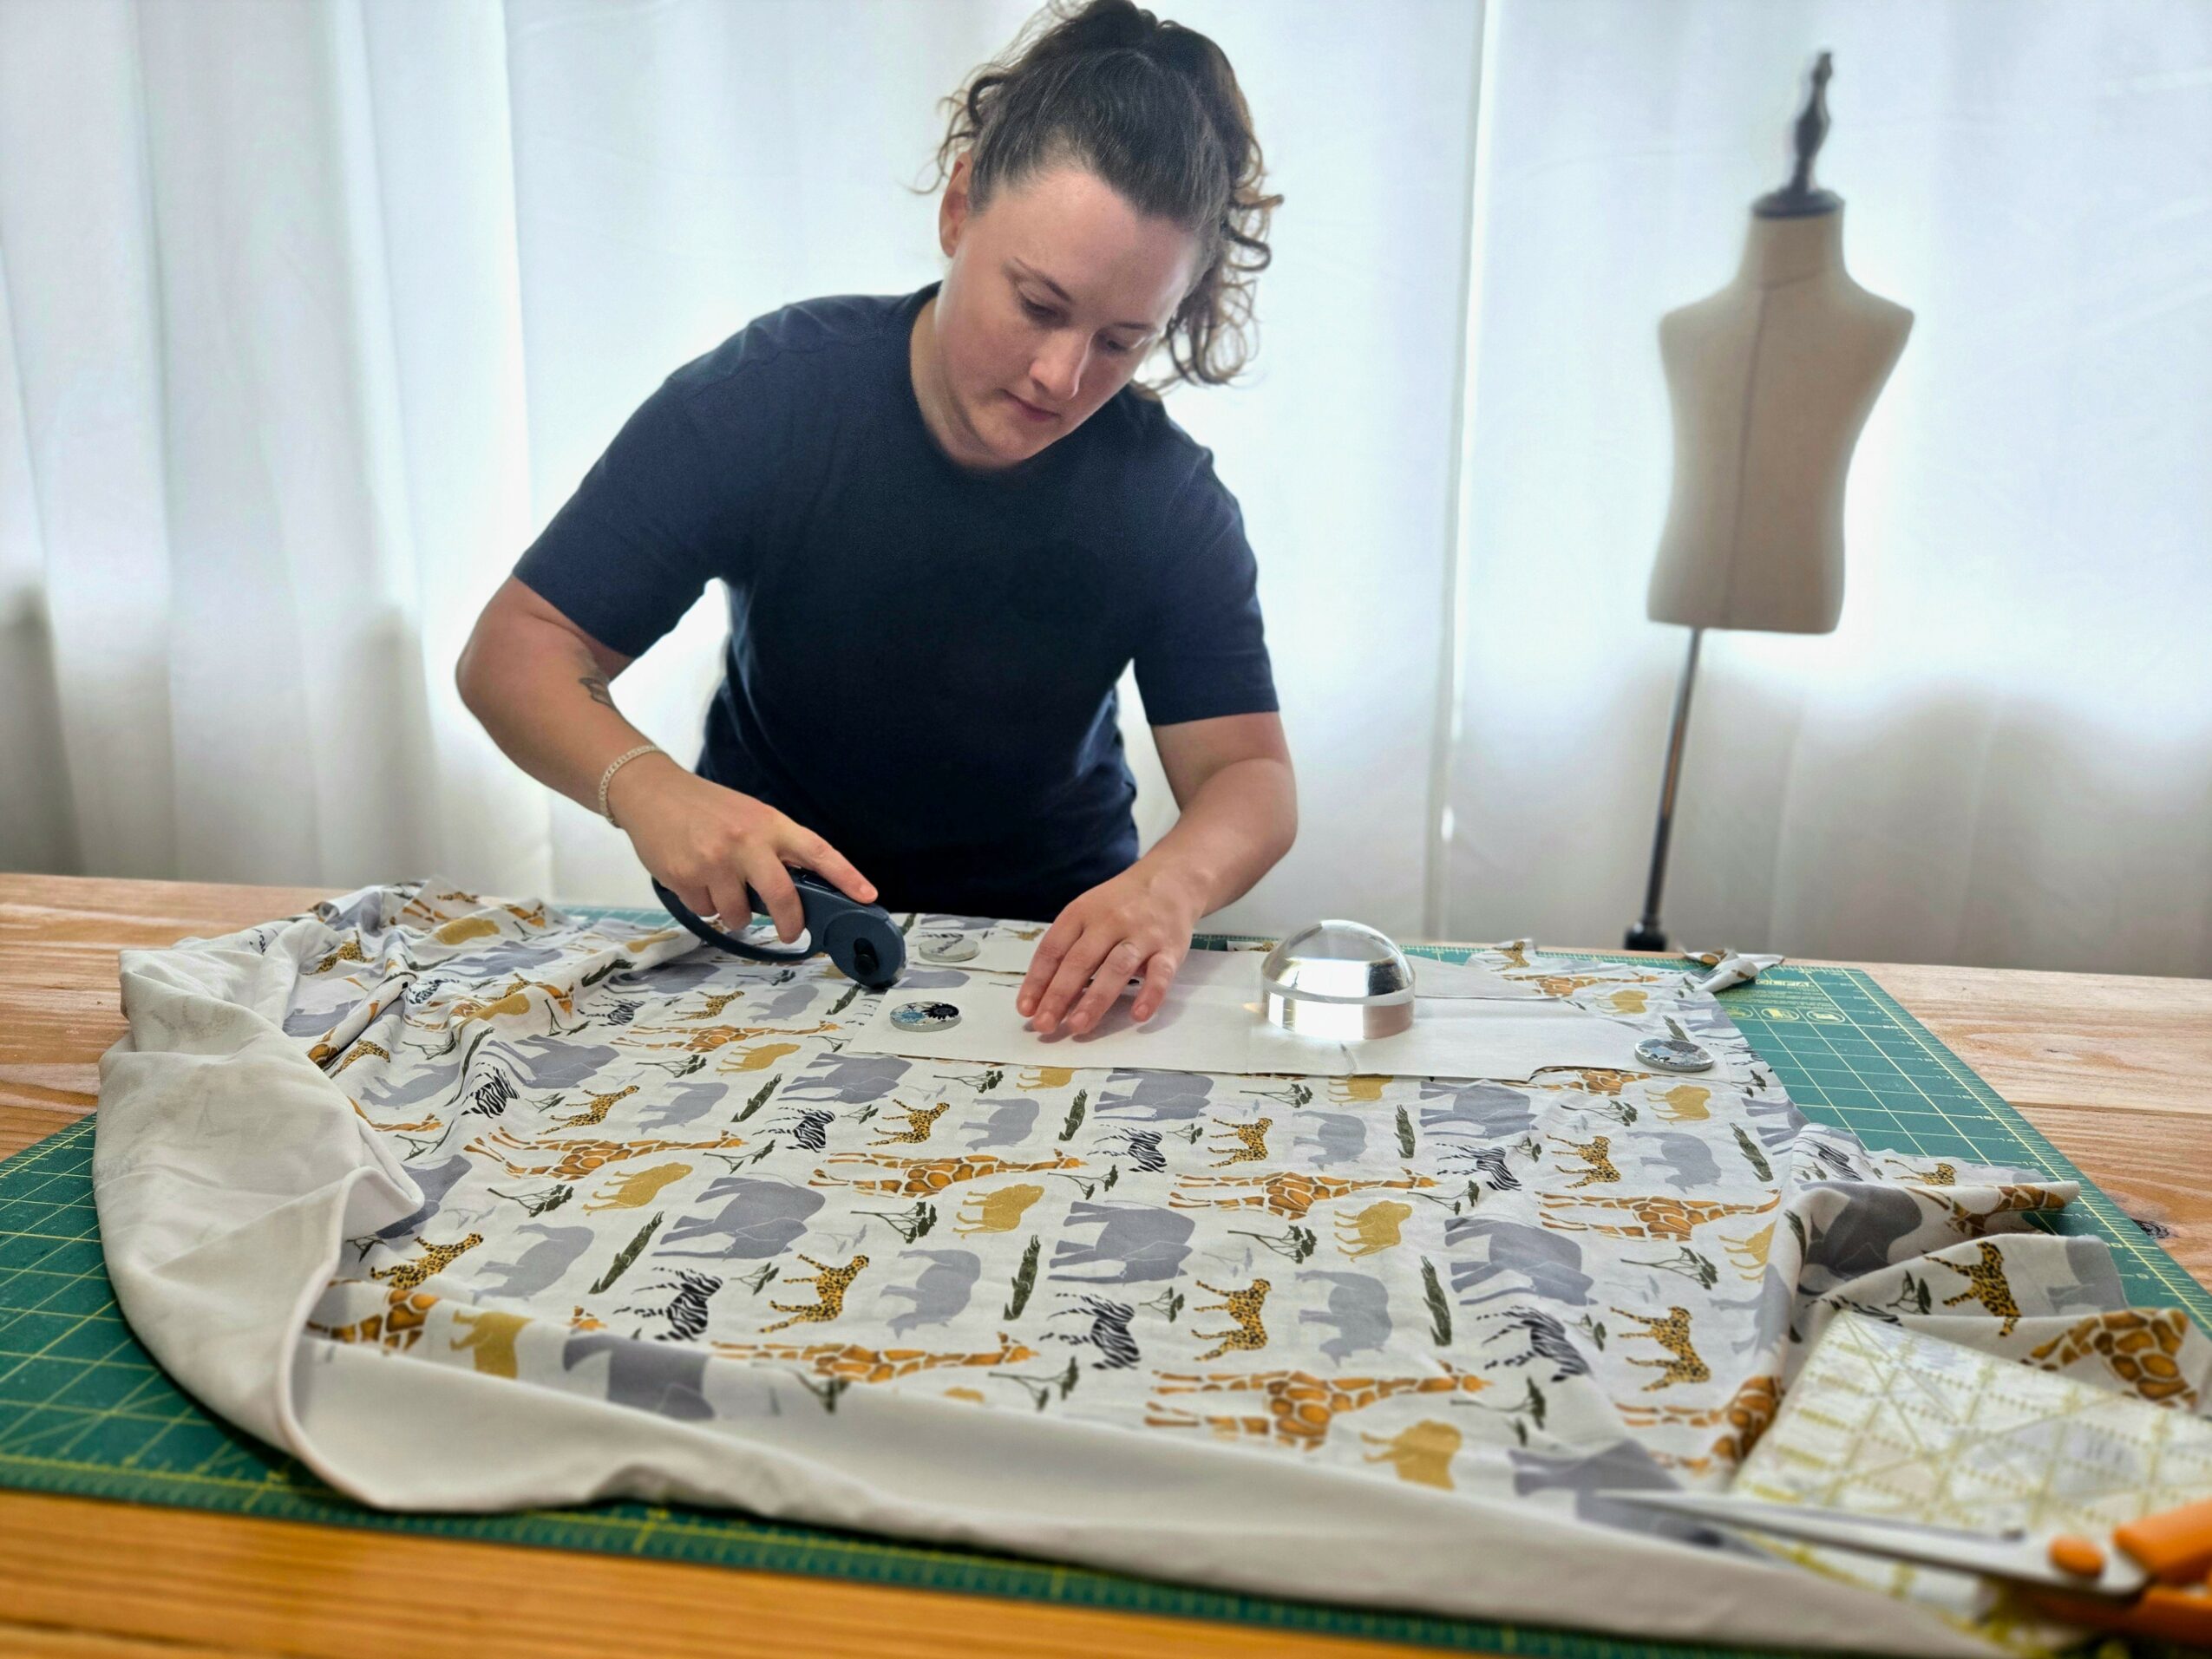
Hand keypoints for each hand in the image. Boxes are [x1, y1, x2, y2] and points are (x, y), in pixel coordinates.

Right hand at [608, 755, 874, 943]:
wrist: (651, 792)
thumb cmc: (706, 808)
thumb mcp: (749, 817)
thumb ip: (773, 849)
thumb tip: (797, 894)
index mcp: (769, 824)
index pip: (817, 851)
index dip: (846, 876)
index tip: (867, 896)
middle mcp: (745, 842)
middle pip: (782, 897)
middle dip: (790, 923)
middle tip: (791, 932)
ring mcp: (714, 861)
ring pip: (738, 914)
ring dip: (733, 912)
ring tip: (721, 885)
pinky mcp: (686, 877)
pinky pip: (706, 911)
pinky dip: (704, 904)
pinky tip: (695, 877)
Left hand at [1016, 861, 1204, 1035]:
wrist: (1172, 879)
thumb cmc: (1121, 904)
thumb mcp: (1088, 911)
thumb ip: (1068, 947)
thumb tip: (1042, 993)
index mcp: (1082, 912)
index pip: (1053, 949)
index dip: (1037, 980)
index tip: (1025, 1009)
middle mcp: (1110, 921)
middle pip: (1080, 961)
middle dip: (1059, 995)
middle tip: (1044, 1025)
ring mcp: (1142, 935)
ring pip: (1116, 967)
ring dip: (1095, 999)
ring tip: (1078, 1026)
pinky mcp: (1170, 948)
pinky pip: (1161, 973)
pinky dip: (1150, 994)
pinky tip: (1137, 1015)